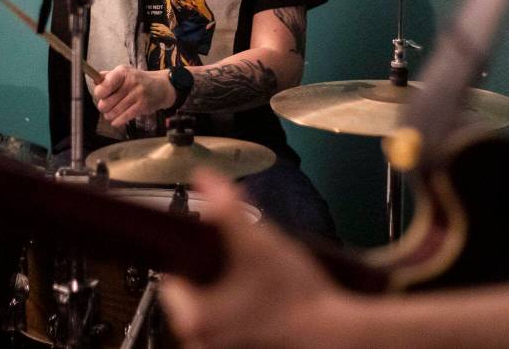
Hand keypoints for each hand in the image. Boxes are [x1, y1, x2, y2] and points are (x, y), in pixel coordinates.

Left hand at [92, 65, 175, 126]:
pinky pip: (125, 117)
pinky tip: (115, 121)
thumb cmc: (138, 80)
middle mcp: (130, 81)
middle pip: (106, 102)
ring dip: (109, 115)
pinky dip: (117, 121)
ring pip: (114, 112)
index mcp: (122, 71)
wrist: (161, 87)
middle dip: (103, 107)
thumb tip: (94, 81)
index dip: (99, 94)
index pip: (103, 86)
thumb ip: (108, 76)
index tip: (101, 95)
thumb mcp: (124, 73)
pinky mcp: (143, 105)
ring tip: (111, 114)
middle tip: (106, 106)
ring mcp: (137, 93)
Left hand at [161, 171, 349, 347]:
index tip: (217, 255)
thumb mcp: (257, 241)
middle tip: (243, 270)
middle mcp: (201, 344)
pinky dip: (244, 321)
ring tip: (257, 290)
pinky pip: (233, 334)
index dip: (193, 262)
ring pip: (215, 318)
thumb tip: (204, 177)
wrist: (336, 333)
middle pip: (194, 300)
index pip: (172, 283)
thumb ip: (226, 206)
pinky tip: (265, 309)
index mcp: (194, 319)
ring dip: (229, 302)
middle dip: (214, 281)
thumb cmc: (297, 295)